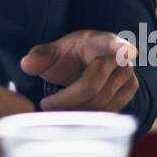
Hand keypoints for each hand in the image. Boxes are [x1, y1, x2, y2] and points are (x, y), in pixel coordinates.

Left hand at [19, 30, 138, 111]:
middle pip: (92, 86)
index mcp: (97, 40)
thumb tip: (27, 65)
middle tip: (46, 104)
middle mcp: (118, 56)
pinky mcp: (130, 90)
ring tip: (59, 106)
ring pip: (101, 103)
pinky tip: (75, 110)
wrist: (84, 66)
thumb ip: (39, 57)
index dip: (121, 48)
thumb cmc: (67, 58)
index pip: (110, 43)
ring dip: (77, 109)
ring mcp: (128, 74)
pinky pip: (109, 110)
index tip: (129, 52)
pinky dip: (90, 115)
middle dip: (66, 99)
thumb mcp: (51, 54)